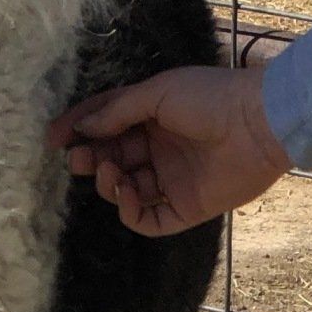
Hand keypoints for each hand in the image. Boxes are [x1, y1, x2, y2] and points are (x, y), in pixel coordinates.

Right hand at [47, 64, 291, 236]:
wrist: (259, 123)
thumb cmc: (210, 97)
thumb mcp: (158, 93)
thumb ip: (117, 112)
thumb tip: (82, 127)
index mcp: (153, 115)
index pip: (107, 123)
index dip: (79, 129)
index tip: (53, 139)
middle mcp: (160, 148)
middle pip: (113, 157)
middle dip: (91, 158)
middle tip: (79, 159)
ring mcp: (172, 179)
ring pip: (126, 189)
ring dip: (110, 183)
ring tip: (112, 171)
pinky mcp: (186, 208)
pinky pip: (149, 219)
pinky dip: (131, 211)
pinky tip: (128, 195)